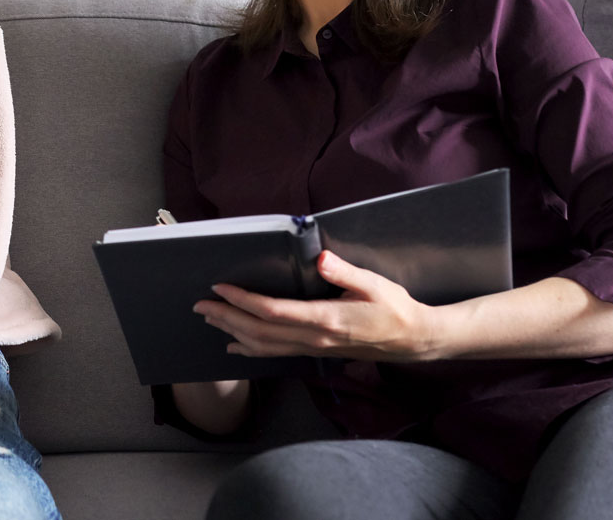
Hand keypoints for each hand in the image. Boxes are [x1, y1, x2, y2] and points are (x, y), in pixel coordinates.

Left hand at [193, 250, 441, 360]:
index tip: (221, 288)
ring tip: (210, 319)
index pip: (273, 312)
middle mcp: (314, 337)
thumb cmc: (394, 308)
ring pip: (263, 346)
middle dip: (226, 317)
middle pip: (259, 332)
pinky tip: (234, 345)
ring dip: (232, 332)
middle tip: (200, 305)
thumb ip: (345, 272)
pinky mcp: (314, 351)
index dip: (243, 301)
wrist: (412, 340)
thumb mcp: (374, 284)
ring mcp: (313, 348)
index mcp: (325, 319)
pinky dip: (250, 349)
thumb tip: (320, 258)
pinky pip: (275, 353)